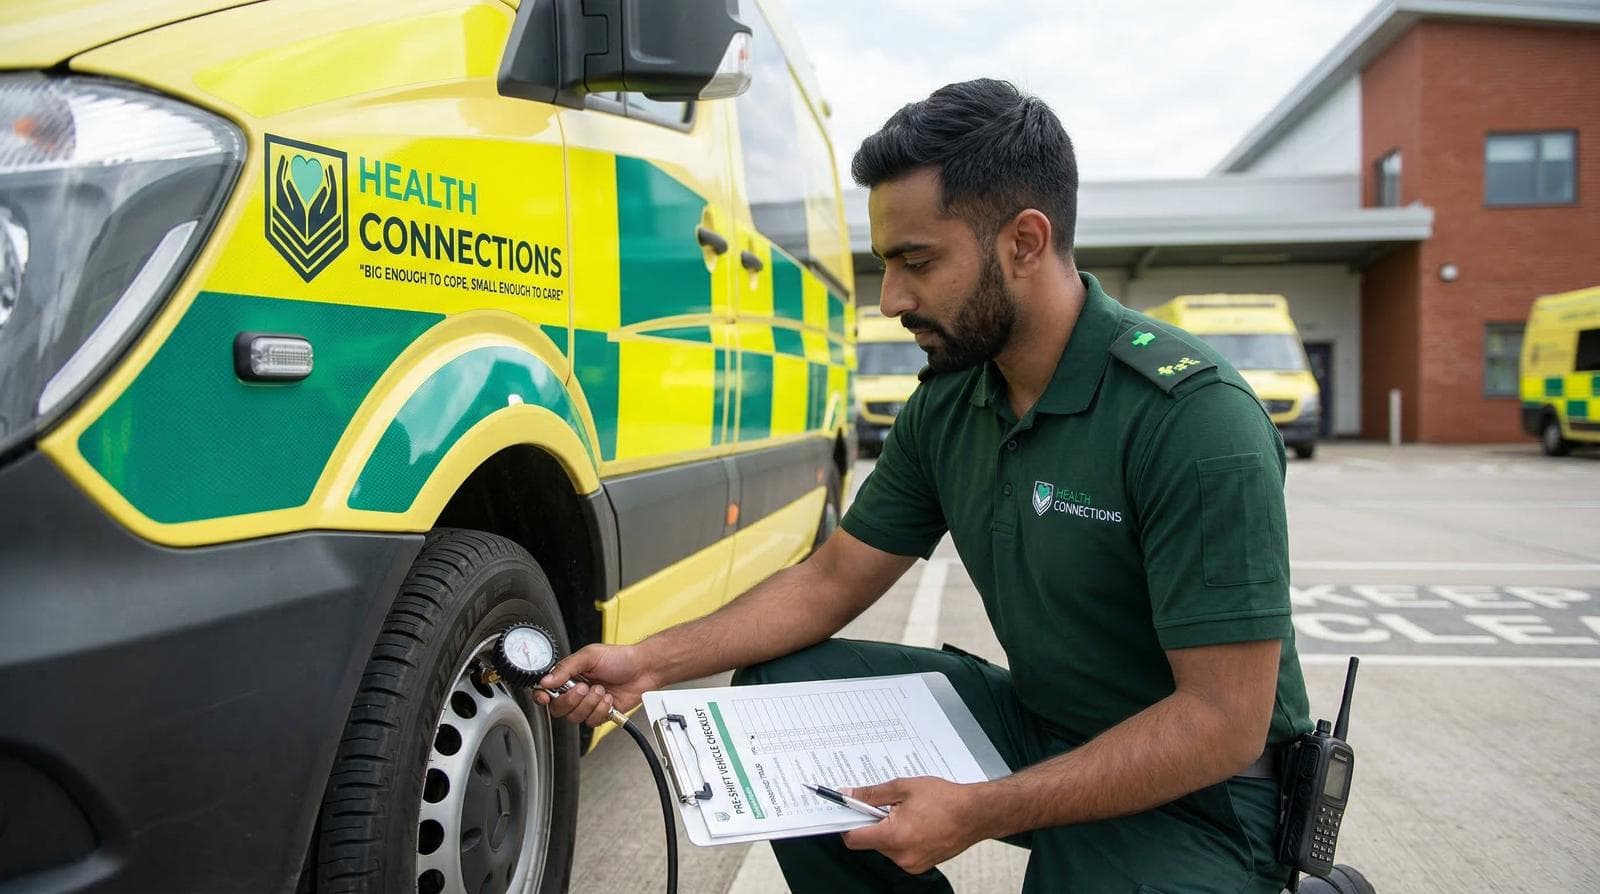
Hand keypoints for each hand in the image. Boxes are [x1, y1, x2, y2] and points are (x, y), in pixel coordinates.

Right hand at [534, 643, 658, 727]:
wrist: (643, 669)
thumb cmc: (620, 658)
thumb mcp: (590, 656)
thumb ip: (566, 668)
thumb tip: (546, 680)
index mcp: (569, 675)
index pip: (546, 690)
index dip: (542, 696)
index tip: (545, 697)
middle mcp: (576, 691)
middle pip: (558, 708)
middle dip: (571, 699)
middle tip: (584, 687)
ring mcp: (588, 704)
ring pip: (574, 717)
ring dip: (589, 703)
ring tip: (601, 690)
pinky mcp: (600, 714)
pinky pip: (591, 721)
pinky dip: (601, 710)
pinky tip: (609, 699)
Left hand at [838, 777, 988, 875]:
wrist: (976, 813)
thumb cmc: (946, 799)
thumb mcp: (903, 788)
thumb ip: (872, 793)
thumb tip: (849, 794)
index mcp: (894, 836)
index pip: (854, 838)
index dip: (846, 823)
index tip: (847, 811)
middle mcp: (901, 856)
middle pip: (870, 842)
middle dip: (872, 822)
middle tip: (886, 805)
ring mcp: (912, 863)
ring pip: (885, 847)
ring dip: (888, 830)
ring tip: (906, 813)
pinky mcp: (920, 864)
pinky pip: (900, 852)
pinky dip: (901, 838)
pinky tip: (916, 822)